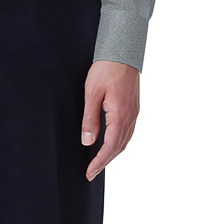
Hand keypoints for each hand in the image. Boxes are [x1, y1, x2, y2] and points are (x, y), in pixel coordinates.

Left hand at [81, 60, 139, 180]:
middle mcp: (131, 117)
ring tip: (100, 161)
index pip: (110, 147)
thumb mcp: (91, 94)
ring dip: (113, 153)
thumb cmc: (106, 69)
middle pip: (120, 147)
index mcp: (120, 115)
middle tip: (92, 172)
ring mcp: (135, 112)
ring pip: (125, 140)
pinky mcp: (134, 107)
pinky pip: (128, 131)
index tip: (90, 172)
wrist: (123, 51)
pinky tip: (111, 143)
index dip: (99, 162)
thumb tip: (87, 141)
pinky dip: (119, 142)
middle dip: (105, 162)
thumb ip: (90, 119)